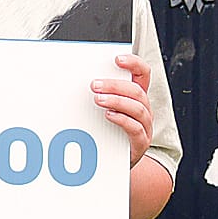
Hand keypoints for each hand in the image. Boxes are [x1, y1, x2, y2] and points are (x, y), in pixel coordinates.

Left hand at [92, 53, 153, 167]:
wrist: (113, 159)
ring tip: (98, 99)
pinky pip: (136, 129)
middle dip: (115, 85)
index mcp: (137, 96)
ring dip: (117, 101)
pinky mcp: (140, 142)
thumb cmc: (107, 130)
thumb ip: (98, 93)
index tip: (117, 59)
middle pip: (137, 91)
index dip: (134, 64)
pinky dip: (122, 120)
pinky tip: (108, 115)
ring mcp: (144, 126)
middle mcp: (144, 109)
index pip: (143, 74)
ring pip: (138, 108)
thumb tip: (72, 77)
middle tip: (94, 84)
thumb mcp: (105, 108)